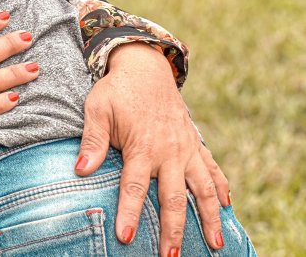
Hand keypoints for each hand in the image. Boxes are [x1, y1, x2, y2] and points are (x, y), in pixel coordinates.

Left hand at [75, 43, 229, 256]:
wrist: (146, 68)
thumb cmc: (117, 91)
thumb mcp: (97, 109)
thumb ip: (92, 141)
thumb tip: (80, 169)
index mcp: (142, 146)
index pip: (134, 186)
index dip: (129, 212)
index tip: (125, 237)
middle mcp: (169, 152)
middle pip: (173, 198)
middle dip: (173, 230)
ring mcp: (186, 149)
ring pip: (203, 189)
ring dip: (209, 217)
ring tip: (215, 245)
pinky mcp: (195, 144)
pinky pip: (213, 169)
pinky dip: (221, 188)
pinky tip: (227, 208)